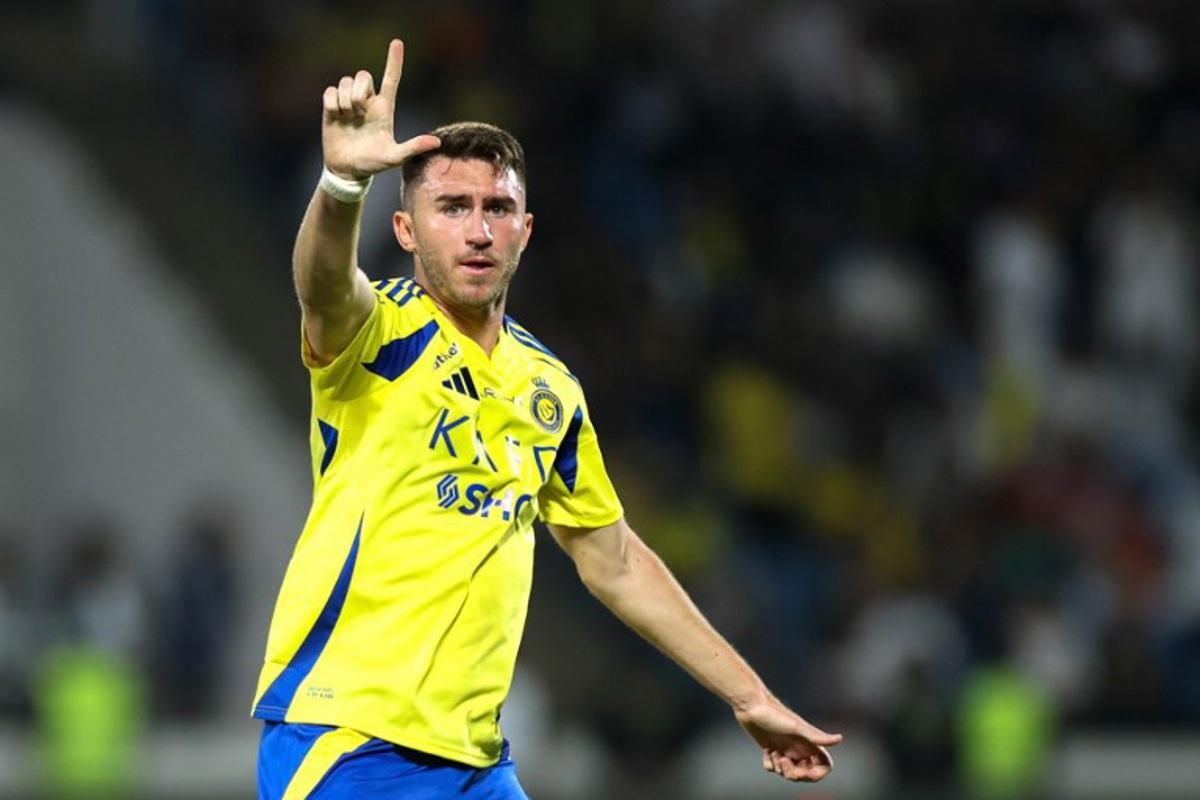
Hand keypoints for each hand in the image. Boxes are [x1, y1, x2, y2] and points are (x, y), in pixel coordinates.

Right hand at [321, 39, 440, 179]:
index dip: (394, 61)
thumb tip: (437, 143)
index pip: (392, 79)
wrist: (347, 169)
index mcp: (384, 107)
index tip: (397, 42)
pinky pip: (330, 91)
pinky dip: (333, 104)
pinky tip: (336, 117)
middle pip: (363, 75)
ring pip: (346, 81)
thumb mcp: (394, 157)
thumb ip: (413, 148)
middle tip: (359, 114)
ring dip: (346, 101)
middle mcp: (368, 100)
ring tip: (348, 119)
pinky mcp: (332, 105)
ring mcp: (349, 101)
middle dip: (359, 92)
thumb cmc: (373, 163)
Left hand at [735, 697, 841, 782]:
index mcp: (809, 744)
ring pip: (788, 772)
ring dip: (780, 768)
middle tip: (782, 760)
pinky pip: (773, 767)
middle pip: (804, 773)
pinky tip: (766, 750)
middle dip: (793, 773)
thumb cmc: (774, 714)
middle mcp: (799, 748)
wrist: (752, 705)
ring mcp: (785, 749)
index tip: (802, 772)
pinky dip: (769, 764)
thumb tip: (840, 739)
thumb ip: (817, 736)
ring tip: (773, 752)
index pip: (823, 765)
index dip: (816, 774)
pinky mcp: (771, 749)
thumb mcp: (796, 727)